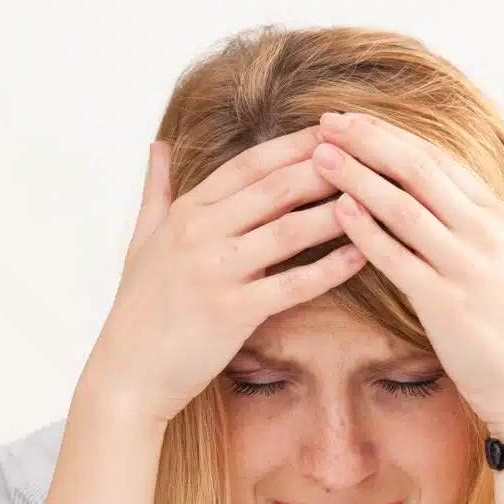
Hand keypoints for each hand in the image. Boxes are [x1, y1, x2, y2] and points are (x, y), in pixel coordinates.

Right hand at [83, 128, 368, 425]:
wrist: (126, 374)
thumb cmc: (138, 309)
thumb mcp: (141, 240)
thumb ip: (156, 190)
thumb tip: (158, 146)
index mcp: (185, 212)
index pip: (248, 165)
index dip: (293, 144)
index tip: (333, 129)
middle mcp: (199, 234)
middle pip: (275, 187)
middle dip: (326, 167)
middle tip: (370, 153)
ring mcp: (215, 272)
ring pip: (289, 230)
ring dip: (335, 211)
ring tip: (377, 196)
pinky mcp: (231, 312)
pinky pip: (293, 285)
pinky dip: (330, 268)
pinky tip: (362, 256)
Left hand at [309, 111, 503, 438]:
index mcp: (497, 217)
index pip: (439, 159)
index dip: (393, 135)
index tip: (354, 119)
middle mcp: (482, 234)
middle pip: (417, 172)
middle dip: (369, 142)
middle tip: (326, 122)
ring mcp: (463, 267)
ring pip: (403, 208)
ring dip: (358, 178)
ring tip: (320, 156)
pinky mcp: (444, 303)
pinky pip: (397, 259)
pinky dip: (367, 232)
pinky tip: (338, 211)